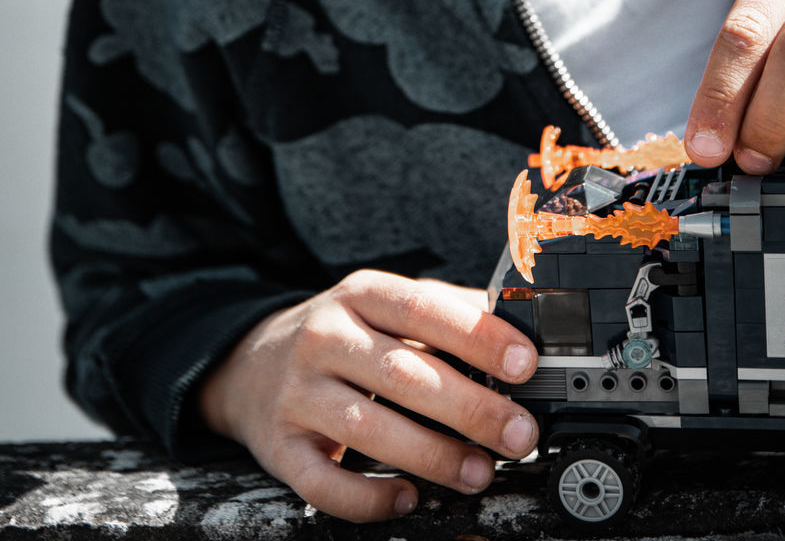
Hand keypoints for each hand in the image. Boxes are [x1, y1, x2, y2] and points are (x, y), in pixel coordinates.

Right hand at [197, 271, 538, 522]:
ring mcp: (298, 393)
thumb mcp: (383, 305)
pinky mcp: (280, 447)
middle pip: (402, 373)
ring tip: (480, 472)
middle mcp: (325, 337)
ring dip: (433, 456)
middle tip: (519, 432)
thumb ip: (445, 313)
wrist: (250, 364)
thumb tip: (519, 332)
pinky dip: (369, 498)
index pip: (422, 309)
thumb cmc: (342, 335)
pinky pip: (325, 483)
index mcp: (359, 294)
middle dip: (470, 408)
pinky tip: (408, 499)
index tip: (524, 363)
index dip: (476, 336)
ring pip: (368, 428)